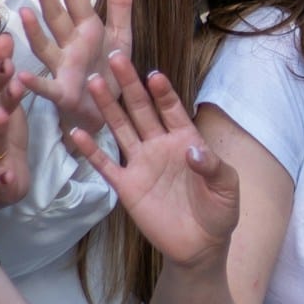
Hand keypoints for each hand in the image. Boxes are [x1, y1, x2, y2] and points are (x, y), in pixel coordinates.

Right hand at [12, 0, 132, 140]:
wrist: (107, 107)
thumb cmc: (108, 67)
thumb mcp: (120, 35)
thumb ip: (120, 5)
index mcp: (87, 29)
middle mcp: (70, 44)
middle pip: (57, 17)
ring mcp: (63, 67)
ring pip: (46, 46)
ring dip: (35, 31)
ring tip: (25, 13)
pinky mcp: (62, 92)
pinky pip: (46, 87)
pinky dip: (34, 82)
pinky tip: (22, 75)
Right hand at [65, 55, 239, 269]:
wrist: (200, 246)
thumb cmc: (219, 212)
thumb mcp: (227, 187)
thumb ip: (212, 167)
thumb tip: (192, 151)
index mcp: (186, 139)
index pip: (172, 108)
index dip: (163, 92)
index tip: (153, 75)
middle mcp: (160, 145)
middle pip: (141, 109)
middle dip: (130, 84)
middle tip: (116, 56)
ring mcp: (142, 163)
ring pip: (121, 128)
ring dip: (108, 106)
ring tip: (92, 82)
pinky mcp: (127, 186)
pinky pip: (106, 164)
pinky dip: (91, 149)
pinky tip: (77, 132)